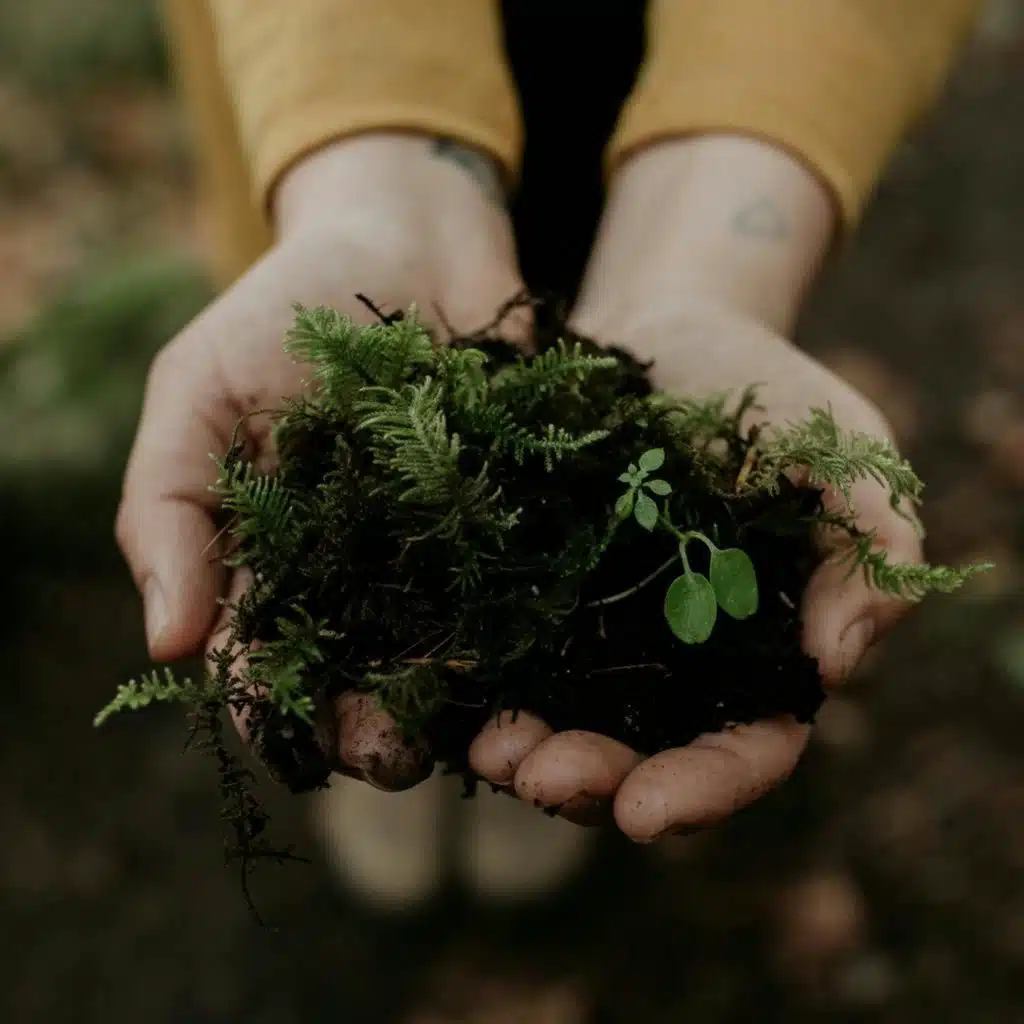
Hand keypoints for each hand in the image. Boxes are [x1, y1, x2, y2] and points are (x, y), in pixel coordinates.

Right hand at [116, 132, 525, 788]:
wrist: (409, 239)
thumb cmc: (285, 309)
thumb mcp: (200, 392)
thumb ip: (170, 508)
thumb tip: (168, 646)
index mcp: (276, 561)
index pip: (265, 660)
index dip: (275, 710)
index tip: (300, 742)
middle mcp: (362, 576)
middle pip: (362, 678)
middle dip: (372, 725)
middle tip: (394, 752)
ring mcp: (444, 555)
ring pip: (446, 654)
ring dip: (455, 702)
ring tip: (470, 731)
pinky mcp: (517, 523)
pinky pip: (524, 588)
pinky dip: (532, 628)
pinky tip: (545, 660)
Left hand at [467, 136, 921, 838]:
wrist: (673, 334)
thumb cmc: (772, 393)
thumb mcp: (845, 455)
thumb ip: (870, 550)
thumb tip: (835, 663)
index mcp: (759, 656)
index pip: (745, 750)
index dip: (703, 790)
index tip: (648, 812)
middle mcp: (675, 665)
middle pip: (638, 756)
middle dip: (591, 782)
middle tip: (537, 776)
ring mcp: (600, 633)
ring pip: (563, 720)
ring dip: (523, 751)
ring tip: (487, 749)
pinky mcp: (539, 591)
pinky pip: (507, 650)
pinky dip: (479, 681)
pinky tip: (444, 690)